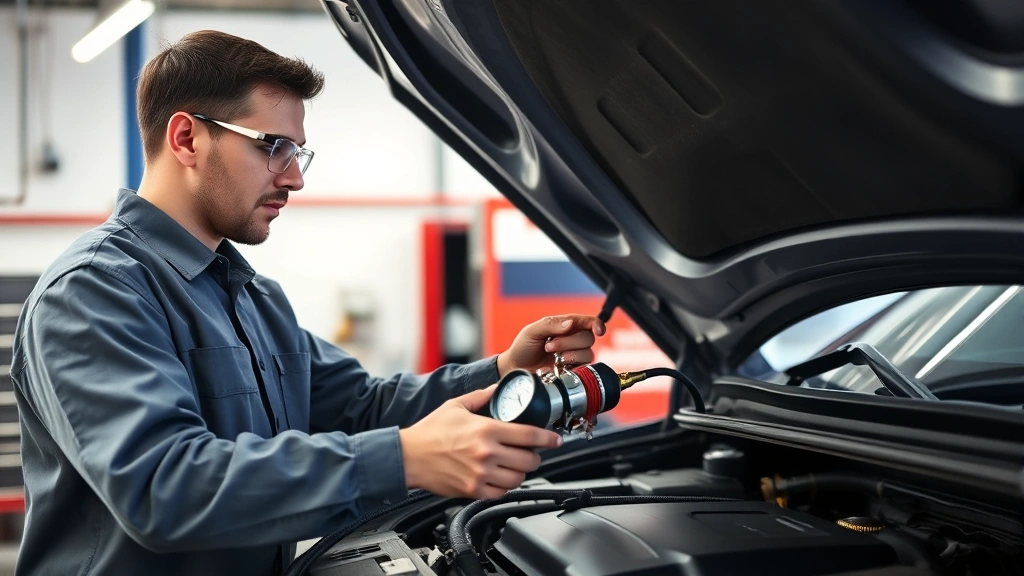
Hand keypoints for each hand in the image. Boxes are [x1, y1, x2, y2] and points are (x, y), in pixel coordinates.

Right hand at [398, 385, 561, 499]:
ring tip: (514, 465)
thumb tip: (498, 388)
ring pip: (518, 478)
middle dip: (534, 455)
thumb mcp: (456, 405)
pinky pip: (501, 493)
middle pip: (529, 460)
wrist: (408, 457)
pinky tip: (500, 477)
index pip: (529, 435)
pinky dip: (505, 486)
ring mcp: (480, 474)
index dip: (548, 438)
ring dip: (521, 472)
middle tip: (530, 452)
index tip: (555, 439)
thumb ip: (482, 396)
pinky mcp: (473, 491)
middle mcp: (486, 453)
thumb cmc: (429, 432)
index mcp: (486, 430)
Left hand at [496, 314, 605, 376]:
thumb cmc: (523, 347)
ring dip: (570, 354)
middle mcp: (572, 340)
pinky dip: (573, 366)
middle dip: (569, 342)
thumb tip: (570, 323)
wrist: (516, 368)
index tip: (598, 331)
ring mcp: (574, 356)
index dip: (596, 324)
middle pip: (588, 338)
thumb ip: (550, 324)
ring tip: (553, 358)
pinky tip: (559, 366)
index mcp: (565, 326)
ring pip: (587, 353)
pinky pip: (584, 367)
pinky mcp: (574, 370)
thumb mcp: (532, 331)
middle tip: (549, 346)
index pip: (587, 322)